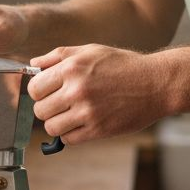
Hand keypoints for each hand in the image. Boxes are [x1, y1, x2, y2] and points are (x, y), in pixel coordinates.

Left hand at [27, 45, 172, 144]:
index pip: (34, 88)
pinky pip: (69, 139)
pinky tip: (81, 123)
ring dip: (57, 123)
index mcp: (72, 68)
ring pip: (51, 127)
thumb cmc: (123, 65)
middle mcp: (77, 90)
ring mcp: (88, 112)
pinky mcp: (98, 129)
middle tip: (60, 104)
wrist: (155, 83)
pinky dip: (71, 134)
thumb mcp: (90, 50)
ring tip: (69, 115)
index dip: (39, 91)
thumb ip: (58, 56)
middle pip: (39, 110)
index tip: (48, 92)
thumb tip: (33, 64)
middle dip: (46, 108)